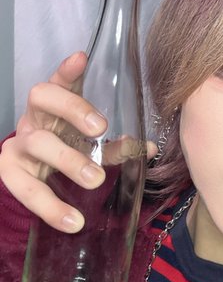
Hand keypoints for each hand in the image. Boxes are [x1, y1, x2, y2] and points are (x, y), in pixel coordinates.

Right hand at [0, 52, 109, 231]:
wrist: (35, 176)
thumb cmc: (69, 150)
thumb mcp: (93, 145)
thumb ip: (119, 145)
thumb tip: (149, 148)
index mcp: (56, 104)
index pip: (59, 79)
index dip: (68, 70)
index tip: (82, 60)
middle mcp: (34, 117)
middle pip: (41, 97)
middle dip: (73, 110)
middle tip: (101, 129)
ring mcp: (20, 142)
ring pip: (36, 142)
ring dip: (68, 160)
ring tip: (97, 180)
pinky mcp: (10, 171)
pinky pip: (24, 188)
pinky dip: (49, 207)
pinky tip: (72, 222)